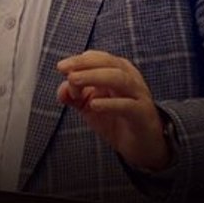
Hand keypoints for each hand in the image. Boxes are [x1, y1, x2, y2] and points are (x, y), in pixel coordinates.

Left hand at [56, 50, 171, 171]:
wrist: (141, 144)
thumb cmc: (116, 119)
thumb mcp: (89, 105)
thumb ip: (74, 96)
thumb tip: (61, 90)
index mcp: (118, 71)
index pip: (98, 58)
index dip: (79, 61)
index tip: (61, 68)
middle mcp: (130, 78)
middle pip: (108, 63)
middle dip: (85, 64)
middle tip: (66, 72)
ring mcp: (138, 95)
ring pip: (119, 79)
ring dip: (94, 77)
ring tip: (74, 81)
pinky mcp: (142, 113)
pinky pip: (127, 105)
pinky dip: (109, 103)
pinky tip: (93, 104)